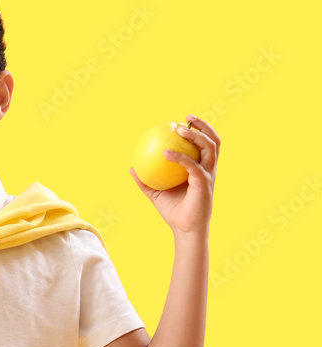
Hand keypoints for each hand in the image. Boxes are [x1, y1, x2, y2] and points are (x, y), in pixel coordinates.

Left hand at [130, 114, 220, 234]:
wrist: (184, 229)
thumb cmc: (173, 212)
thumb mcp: (155, 193)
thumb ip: (145, 180)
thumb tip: (131, 167)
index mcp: (201, 169)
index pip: (204, 145)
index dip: (198, 130)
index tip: (182, 121)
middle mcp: (208, 170)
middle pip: (214, 141)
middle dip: (204, 126)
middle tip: (187, 117)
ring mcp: (209, 176)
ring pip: (210, 148)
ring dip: (196, 136)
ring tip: (180, 129)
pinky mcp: (204, 184)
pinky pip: (192, 166)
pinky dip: (180, 157)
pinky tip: (165, 153)